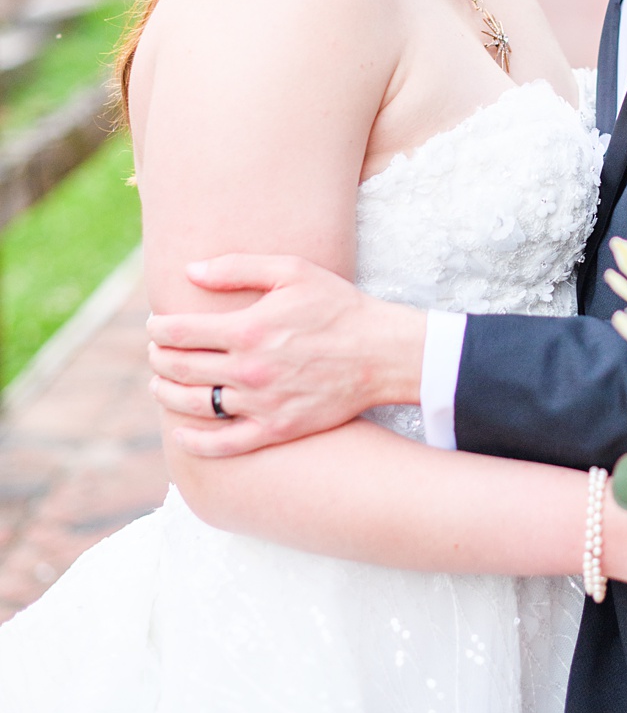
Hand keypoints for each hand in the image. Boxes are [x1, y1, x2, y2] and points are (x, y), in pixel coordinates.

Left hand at [147, 255, 425, 456]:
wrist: (385, 353)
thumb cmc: (340, 307)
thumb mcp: (295, 271)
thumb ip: (239, 268)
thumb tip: (188, 271)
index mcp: (248, 329)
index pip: (178, 332)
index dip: (157, 327)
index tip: (156, 325)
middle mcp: (248, 369)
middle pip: (178, 368)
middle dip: (158, 357)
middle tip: (158, 352)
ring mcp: (261, 403)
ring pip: (193, 404)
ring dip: (166, 393)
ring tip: (162, 384)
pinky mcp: (276, 429)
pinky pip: (222, 444)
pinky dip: (193, 441)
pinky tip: (182, 432)